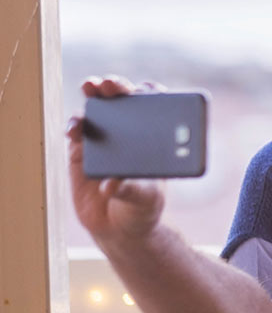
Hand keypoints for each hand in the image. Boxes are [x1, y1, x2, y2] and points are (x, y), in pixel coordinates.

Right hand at [67, 76, 165, 243]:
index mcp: (155, 138)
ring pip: (97, 109)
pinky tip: (74, 129)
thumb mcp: (144, 199)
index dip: (151, 93)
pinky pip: (76, 131)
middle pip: (123, 100)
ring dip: (93, 95)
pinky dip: (74, 126)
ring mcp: (104, 139)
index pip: (156, 107)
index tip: (147, 89)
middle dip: (116, 86)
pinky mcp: (81, 151)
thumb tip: (111, 184)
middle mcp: (129, 132)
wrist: (119, 228)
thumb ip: (130, 190)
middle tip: (110, 84)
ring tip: (90, 89)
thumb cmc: (142, 208)